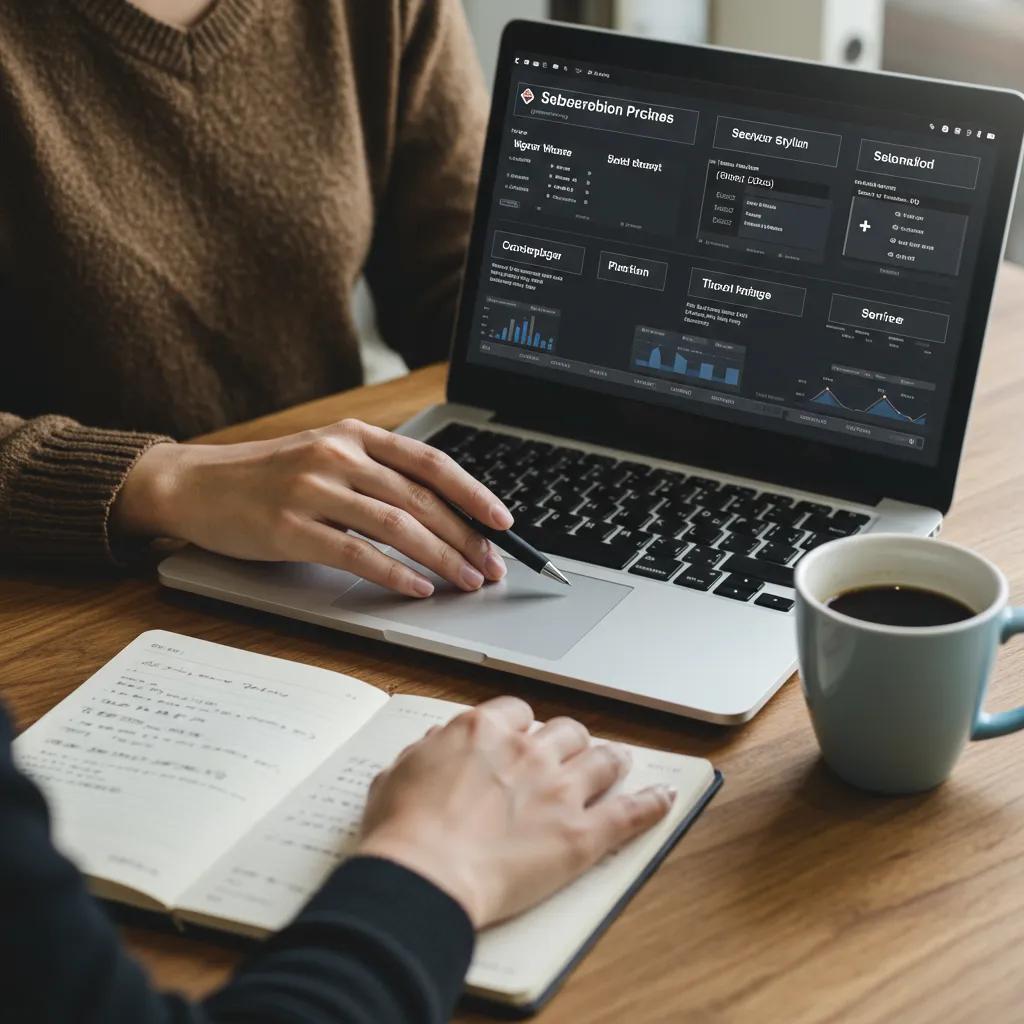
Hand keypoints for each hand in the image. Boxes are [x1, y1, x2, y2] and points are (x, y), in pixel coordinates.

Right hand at [112, 420, 512, 596]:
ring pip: (397, 526)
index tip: (503, 522)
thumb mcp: (326, 456)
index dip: (473, 493)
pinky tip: (418, 589)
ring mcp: (312, 488)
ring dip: (441, 558)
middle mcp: (338, 454)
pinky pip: (356, 553)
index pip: (430, 462)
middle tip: (494, 566)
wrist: (194, 485)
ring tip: (467, 582)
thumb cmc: (267, 477)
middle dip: (466, 537)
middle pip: (421, 499)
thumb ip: (376, 475)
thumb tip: (441, 514)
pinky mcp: (290, 527)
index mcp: (355, 435)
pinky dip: (394, 574)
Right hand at [355, 697, 675, 927]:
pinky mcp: (582, 834)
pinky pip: (630, 811)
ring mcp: (560, 790)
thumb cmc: (402, 831)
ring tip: (619, 764)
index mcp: (483, 730)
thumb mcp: (397, 773)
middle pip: (566, 731)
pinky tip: (664, 798)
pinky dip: (651, 803)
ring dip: (611, 761)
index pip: (518, 712)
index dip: (523, 726)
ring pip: (603, 759)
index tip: (522, 738)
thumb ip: (426, 752)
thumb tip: (438, 744)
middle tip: (567, 756)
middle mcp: (529, 751)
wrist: (424, 875)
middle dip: (568, 742)